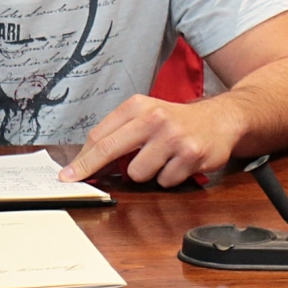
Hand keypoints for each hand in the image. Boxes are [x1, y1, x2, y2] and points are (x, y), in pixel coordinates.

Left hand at [59, 95, 238, 186]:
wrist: (219, 118)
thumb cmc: (175, 120)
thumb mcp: (146, 115)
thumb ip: (119, 133)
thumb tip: (87, 161)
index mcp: (138, 106)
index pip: (100, 135)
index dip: (82, 158)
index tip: (68, 173)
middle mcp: (154, 118)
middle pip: (110, 149)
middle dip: (90, 168)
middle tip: (78, 181)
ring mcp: (173, 137)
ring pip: (138, 173)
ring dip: (146, 173)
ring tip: (160, 159)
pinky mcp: (191, 155)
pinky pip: (165, 181)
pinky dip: (168, 177)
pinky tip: (178, 163)